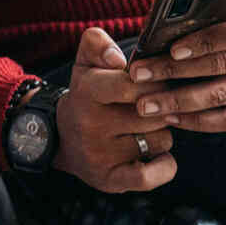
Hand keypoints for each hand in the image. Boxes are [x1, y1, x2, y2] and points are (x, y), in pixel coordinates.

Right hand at [54, 27, 179, 193]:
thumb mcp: (85, 63)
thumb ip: (97, 43)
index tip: (157, 83)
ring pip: (160, 140)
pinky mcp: (110, 180)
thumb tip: (117, 58)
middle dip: (163, 107)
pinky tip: (158, 156)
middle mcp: (92, 125)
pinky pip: (151, 176)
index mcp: (88, 91)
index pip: (133, 85)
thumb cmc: (86, 96)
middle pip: (155, 113)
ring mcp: (101, 155)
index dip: (154, 83)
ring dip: (163, 133)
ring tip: (147, 129)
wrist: (61, 139)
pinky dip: (164, 166)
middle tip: (157, 105)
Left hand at [125, 0, 225, 132]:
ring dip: (180, 102)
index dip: (205, 42)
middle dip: (175, 72)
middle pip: (221, 66)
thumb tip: (161, 20)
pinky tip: (171, 117)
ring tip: (145, 104)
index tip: (172, 49)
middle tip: (139, 76)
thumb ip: (206, 0)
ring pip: (222, 96)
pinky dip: (199, 121)